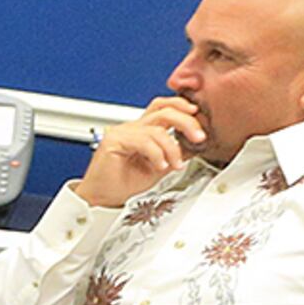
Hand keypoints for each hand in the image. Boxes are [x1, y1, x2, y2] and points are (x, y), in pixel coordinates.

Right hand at [79, 95, 207, 208]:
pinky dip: (157, 154)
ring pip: (157, 129)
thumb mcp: (160, 166)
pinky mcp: (114, 142)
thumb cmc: (124, 183)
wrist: (103, 197)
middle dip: (187, 122)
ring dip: (172, 148)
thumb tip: (195, 145)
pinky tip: (159, 165)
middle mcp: (132, 127)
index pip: (163, 107)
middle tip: (199, 136)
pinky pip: (144, 142)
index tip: (199, 118)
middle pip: (164, 110)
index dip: (182, 107)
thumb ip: (175, 153)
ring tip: (175, 164)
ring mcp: (122, 132)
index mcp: (143, 129)